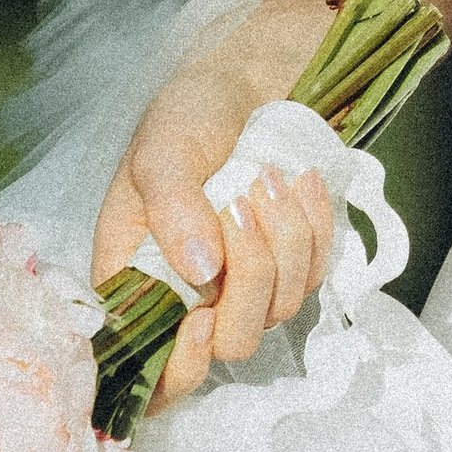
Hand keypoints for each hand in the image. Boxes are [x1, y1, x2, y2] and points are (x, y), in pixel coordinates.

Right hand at [92, 52, 334, 409]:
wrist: (244, 84)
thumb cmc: (187, 117)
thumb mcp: (160, 152)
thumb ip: (172, 208)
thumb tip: (201, 271)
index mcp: (137, 282)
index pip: (151, 368)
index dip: (179, 366)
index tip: (202, 317)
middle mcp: (189, 297)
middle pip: (231, 343)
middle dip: (249, 278)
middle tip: (243, 204)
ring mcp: (244, 286)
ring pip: (279, 308)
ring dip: (284, 240)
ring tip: (269, 177)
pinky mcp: (290, 265)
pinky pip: (314, 274)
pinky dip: (313, 228)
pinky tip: (301, 181)